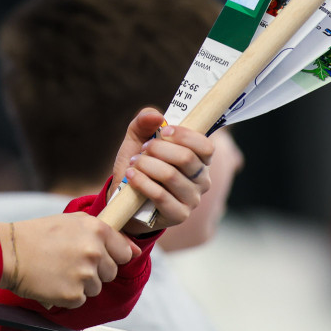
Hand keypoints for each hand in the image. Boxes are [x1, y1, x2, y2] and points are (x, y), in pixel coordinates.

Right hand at [0, 214, 139, 308]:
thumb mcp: (73, 221)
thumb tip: (133, 250)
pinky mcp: (73, 295)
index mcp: (97, 230)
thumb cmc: (38, 234)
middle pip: (111, 272)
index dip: (111, 255)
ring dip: (81, 283)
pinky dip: (68, 295)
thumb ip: (105, 232)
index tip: (97, 256)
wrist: (9, 252)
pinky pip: (80, 300)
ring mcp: (85, 275)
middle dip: (95, 270)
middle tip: (70, 261)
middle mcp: (94, 252)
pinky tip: (54, 281)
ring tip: (59, 270)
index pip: (124, 252)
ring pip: (96, 288)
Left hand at [111, 109, 213, 235]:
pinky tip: (131, 176)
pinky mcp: (178, 214)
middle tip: (143, 149)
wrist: (125, 197)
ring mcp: (192, 199)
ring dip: (146, 165)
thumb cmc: (138, 165)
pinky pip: (160, 195)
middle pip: (186, 158)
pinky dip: (142, 182)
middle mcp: (202, 180)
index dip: (184, 135)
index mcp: (199, 160)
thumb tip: (156, 116)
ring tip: (134, 163)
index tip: (163, 131)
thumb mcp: (137, 139)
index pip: (206, 146)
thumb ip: (144, 121)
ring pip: (171, 175)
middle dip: (158, 149)